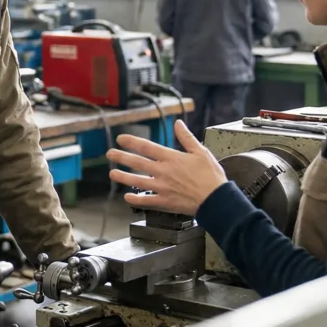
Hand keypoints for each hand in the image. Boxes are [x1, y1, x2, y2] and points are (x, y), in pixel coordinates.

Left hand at [106, 120, 227, 215]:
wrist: (216, 199)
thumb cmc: (211, 176)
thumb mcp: (201, 151)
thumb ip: (187, 137)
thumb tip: (178, 124)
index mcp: (171, 158)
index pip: (147, 147)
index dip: (132, 142)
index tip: (121, 139)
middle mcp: (163, 172)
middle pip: (137, 163)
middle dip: (121, 157)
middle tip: (110, 154)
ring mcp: (162, 188)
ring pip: (137, 182)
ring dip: (123, 177)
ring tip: (113, 174)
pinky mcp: (165, 202)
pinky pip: (146, 201)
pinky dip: (135, 200)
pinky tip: (127, 197)